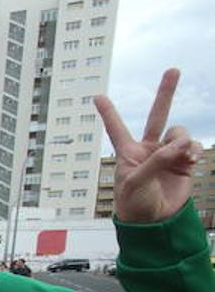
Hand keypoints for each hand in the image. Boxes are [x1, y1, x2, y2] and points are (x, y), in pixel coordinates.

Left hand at [96, 68, 201, 222]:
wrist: (154, 222)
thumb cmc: (135, 204)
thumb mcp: (137, 182)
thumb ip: (157, 161)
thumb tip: (181, 144)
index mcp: (128, 153)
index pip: (116, 128)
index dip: (108, 112)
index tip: (97, 96)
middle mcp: (148, 149)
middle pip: (158, 115)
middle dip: (166, 92)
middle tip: (173, 70)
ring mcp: (167, 154)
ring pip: (179, 132)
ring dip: (183, 140)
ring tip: (184, 156)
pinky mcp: (183, 162)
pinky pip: (193, 147)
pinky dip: (194, 150)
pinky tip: (191, 161)